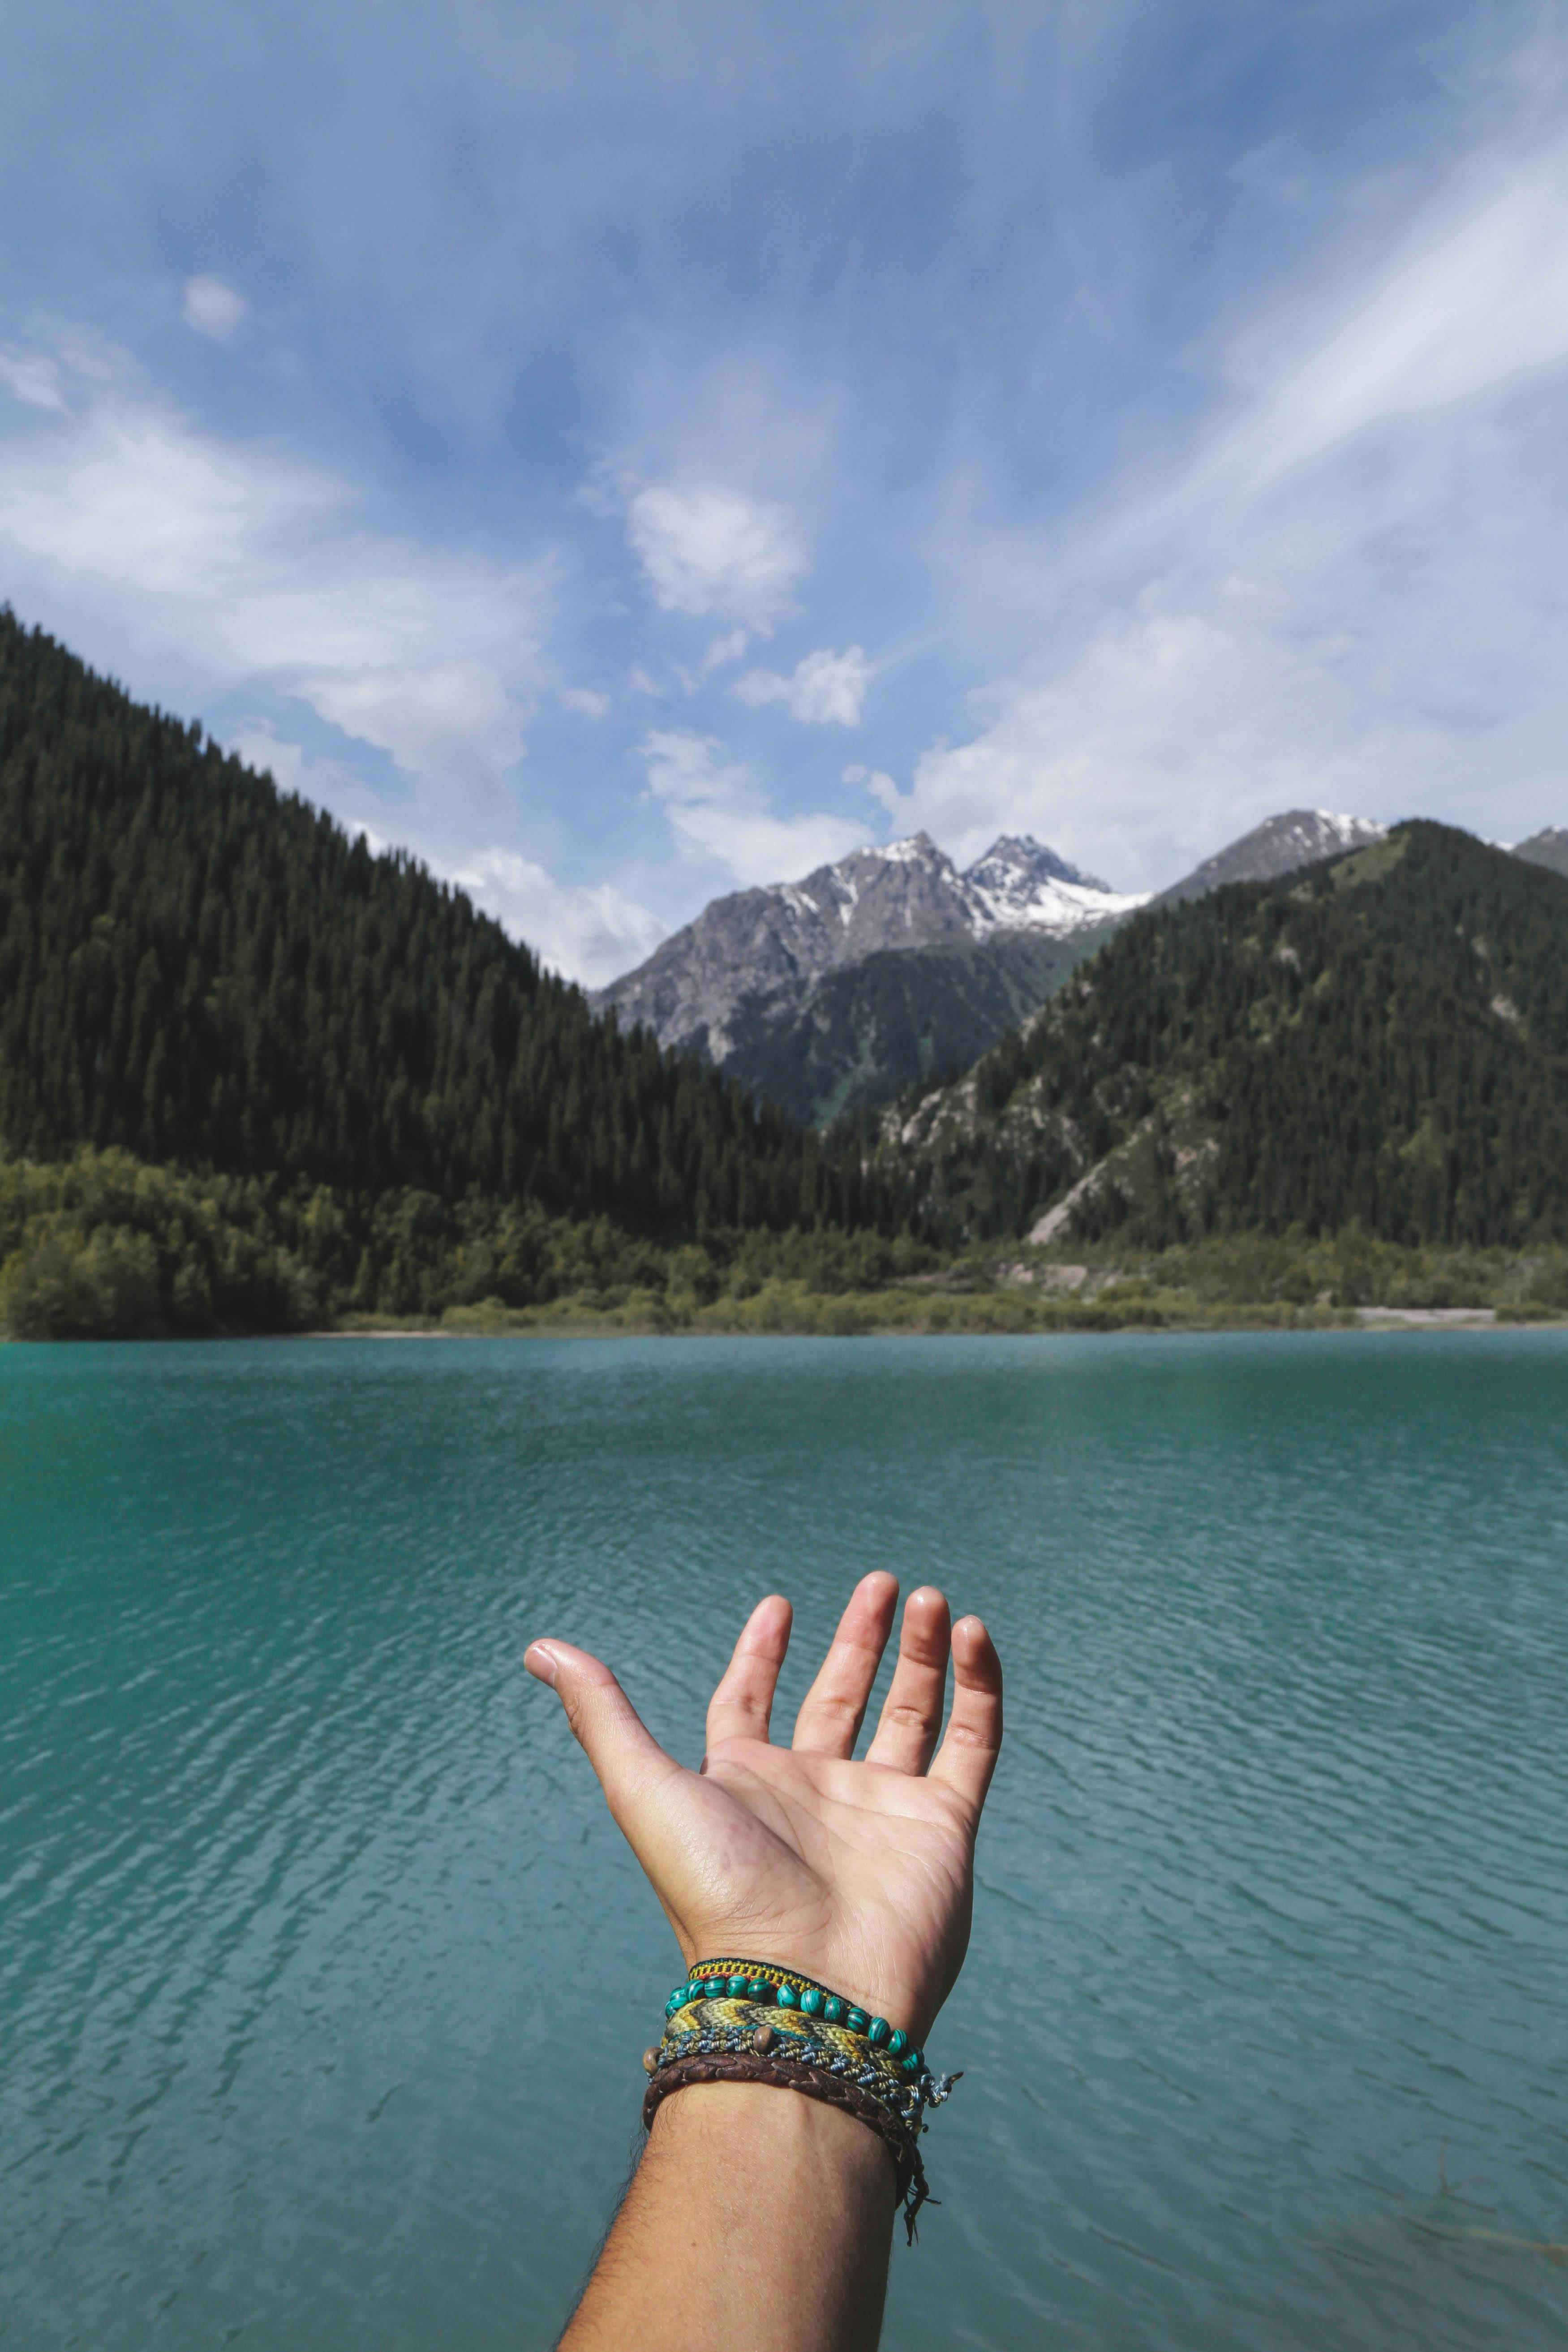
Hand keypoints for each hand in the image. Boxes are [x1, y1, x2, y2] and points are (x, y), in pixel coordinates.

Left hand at [525, 1574, 1002, 2042]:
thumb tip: (540, 1648)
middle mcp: (816, 1792)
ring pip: (911, 1711)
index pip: (752, 1702)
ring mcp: (883, 1808)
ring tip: (932, 1598)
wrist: (807, 1986)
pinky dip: (978, 1687)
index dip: (762, 1655)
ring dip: (923, 1652)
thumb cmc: (718, 1894)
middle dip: (861, 1639)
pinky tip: (975, 1633)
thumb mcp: (646, 1790)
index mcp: (746, 1784)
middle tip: (881, 1582)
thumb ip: (602, 1716)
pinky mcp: (943, 1825)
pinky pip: (972, 1742)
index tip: (778, 1604)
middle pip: (842, 1696)